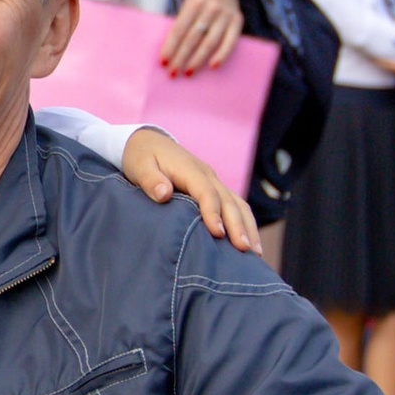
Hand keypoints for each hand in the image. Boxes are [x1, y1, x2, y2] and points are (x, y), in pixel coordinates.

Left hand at [121, 125, 258, 251]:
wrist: (149, 141)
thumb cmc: (142, 157)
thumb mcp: (139, 165)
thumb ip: (150, 180)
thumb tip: (164, 194)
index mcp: (190, 170)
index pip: (206, 192)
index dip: (213, 212)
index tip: (217, 233)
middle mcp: (208, 175)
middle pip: (228, 200)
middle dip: (238, 225)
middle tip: (244, 249)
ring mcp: (214, 182)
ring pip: (238, 204)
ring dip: (248, 226)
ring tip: (255, 253)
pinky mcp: (215, 190)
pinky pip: (236, 206)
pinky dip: (245, 223)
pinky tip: (250, 244)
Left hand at [160, 0, 244, 76]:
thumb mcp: (187, 0)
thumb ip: (181, 19)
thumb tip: (169, 48)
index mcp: (194, 1)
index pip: (179, 29)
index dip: (170, 47)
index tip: (163, 62)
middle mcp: (211, 7)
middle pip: (192, 38)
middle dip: (181, 57)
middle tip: (173, 73)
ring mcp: (225, 15)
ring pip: (209, 43)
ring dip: (197, 60)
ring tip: (188, 72)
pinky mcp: (237, 21)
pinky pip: (230, 42)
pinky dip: (221, 55)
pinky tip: (212, 66)